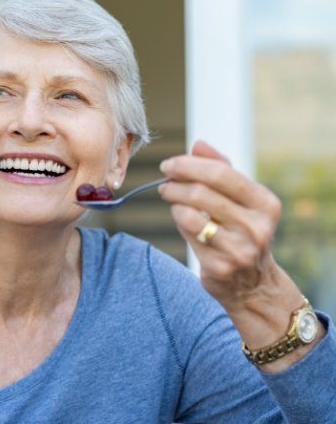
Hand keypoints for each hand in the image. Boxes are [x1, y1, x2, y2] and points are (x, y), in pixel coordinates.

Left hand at [158, 141, 324, 370]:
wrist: (252, 284)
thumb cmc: (242, 230)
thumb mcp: (241, 199)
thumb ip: (221, 168)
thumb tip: (198, 144)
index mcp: (265, 203)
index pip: (221, 173)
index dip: (189, 165)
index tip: (170, 164)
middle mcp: (256, 226)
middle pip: (201, 192)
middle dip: (175, 182)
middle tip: (164, 181)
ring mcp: (238, 249)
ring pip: (190, 213)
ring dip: (173, 201)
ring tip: (170, 197)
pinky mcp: (219, 266)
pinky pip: (187, 234)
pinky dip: (178, 220)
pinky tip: (180, 217)